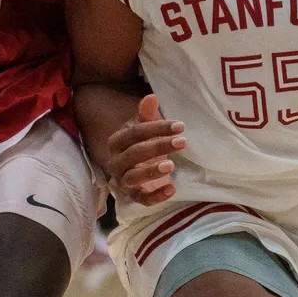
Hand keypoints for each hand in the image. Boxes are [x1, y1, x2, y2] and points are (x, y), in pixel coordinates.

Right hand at [104, 92, 183, 206]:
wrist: (136, 168)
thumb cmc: (142, 144)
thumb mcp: (146, 129)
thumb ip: (146, 115)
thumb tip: (151, 97)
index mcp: (116, 142)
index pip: (134, 133)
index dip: (156, 128)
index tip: (180, 126)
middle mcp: (115, 162)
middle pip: (134, 154)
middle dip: (158, 146)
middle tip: (182, 142)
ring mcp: (123, 181)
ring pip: (133, 178)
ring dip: (151, 171)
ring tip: (171, 165)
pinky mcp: (133, 196)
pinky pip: (141, 199)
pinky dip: (156, 197)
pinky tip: (172, 188)